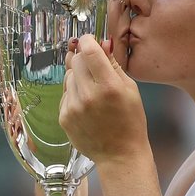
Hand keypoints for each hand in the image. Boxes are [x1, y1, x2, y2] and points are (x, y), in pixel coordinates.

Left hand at [60, 35, 149, 164]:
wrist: (120, 155)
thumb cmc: (130, 122)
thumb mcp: (130, 90)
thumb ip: (113, 65)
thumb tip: (103, 43)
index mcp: (108, 86)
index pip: (89, 51)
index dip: (88, 41)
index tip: (89, 41)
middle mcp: (88, 95)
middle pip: (76, 60)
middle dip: (84, 58)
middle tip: (94, 67)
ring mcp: (73, 107)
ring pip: (69, 76)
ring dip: (78, 77)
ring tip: (93, 90)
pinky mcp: (64, 116)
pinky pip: (65, 93)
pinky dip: (74, 93)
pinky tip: (87, 104)